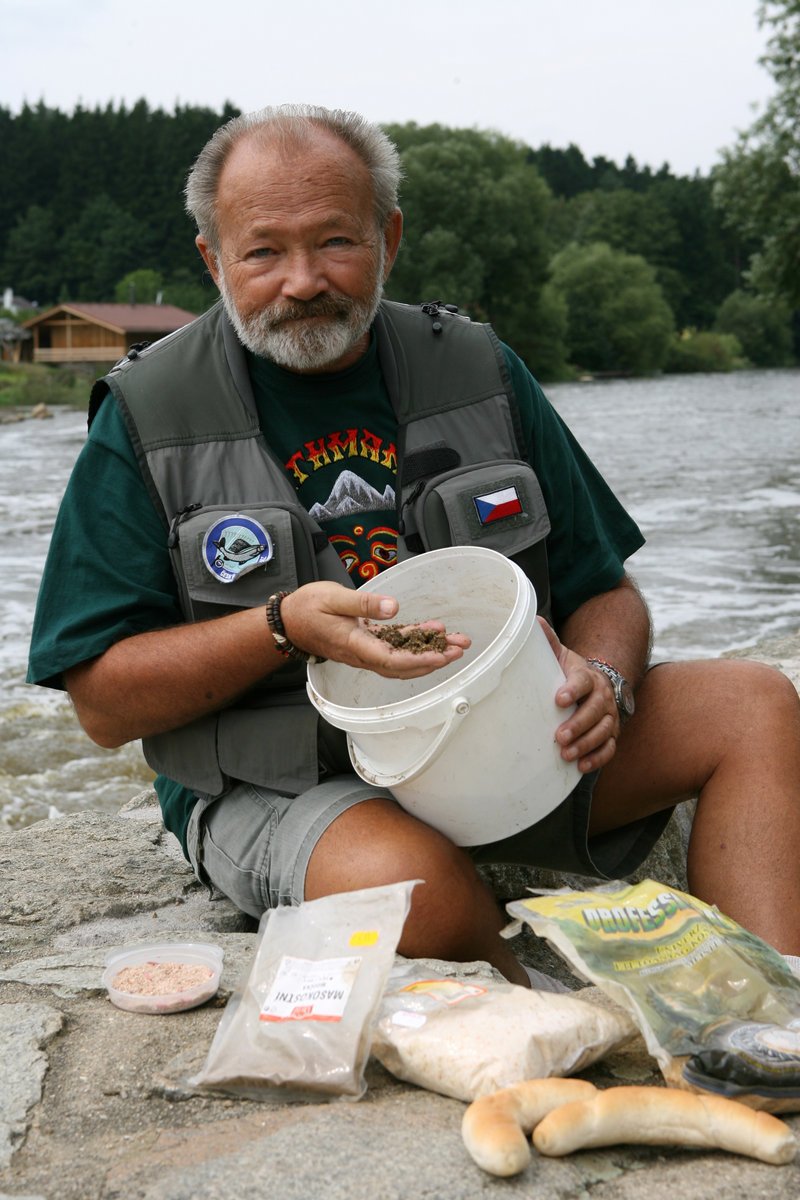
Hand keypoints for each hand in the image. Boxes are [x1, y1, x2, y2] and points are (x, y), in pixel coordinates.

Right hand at [280, 582, 470, 678]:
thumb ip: (363, 604)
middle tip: (460, 648)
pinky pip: (396, 646)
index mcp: (355, 645)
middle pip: (404, 665)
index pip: (392, 660)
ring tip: (455, 642)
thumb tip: (393, 607)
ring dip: (430, 651)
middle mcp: (363, 653)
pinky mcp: (368, 642)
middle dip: (434, 659)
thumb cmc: (308, 607)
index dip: (418, 661)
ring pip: (403, 658)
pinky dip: (416, 640)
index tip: (441, 656)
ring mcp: (366, 650)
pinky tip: (433, 630)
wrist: (289, 619)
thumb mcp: (334, 598)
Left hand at [537, 618, 619, 772]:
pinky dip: (598, 758)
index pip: (583, 681)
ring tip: (566, 754)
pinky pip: (610, 748)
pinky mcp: (611, 734)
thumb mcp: (560, 656)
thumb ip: (548, 642)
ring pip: (603, 731)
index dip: (573, 689)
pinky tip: (582, 766)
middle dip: (578, 724)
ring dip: (586, 744)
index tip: (558, 699)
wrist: (596, 685)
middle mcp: (603, 696)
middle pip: (596, 710)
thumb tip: (532, 620)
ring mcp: (609, 716)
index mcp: (587, 676)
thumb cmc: (569, 673)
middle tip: (559, 737)